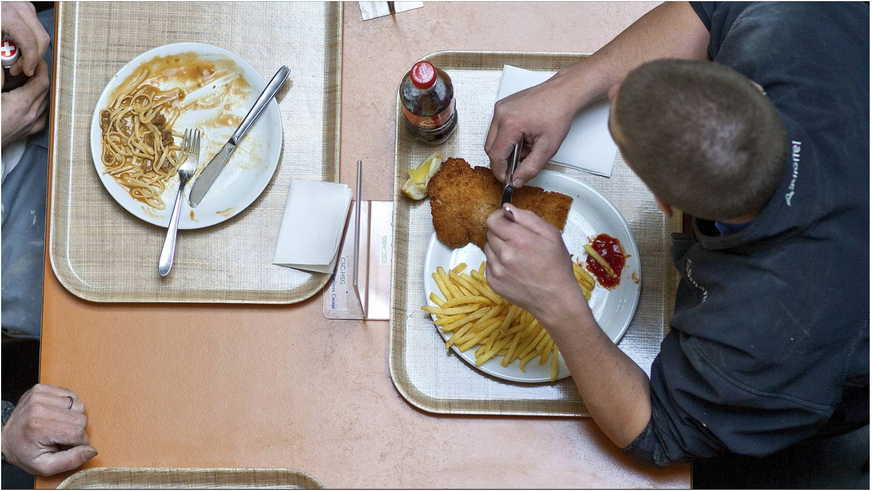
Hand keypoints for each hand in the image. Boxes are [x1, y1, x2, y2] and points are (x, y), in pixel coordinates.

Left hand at [1, 1, 49, 76]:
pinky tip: (17, 47)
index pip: (29, 41)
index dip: (30, 60)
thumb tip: (1, 82)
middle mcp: (21, 9)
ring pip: (41, 35)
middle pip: (41, 39)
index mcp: (7, 14)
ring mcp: (26, 7)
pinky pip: (36, 30)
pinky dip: (30, 42)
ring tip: (17, 59)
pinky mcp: (27, 9)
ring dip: (33, 51)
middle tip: (20, 69)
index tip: (26, 72)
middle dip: (34, 58)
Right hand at [1, 59, 48, 145]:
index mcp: (21, 104)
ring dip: (40, 90)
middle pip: (45, 91)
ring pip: (45, 103)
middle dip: (40, 77)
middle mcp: (31, 115)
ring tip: (29, 81)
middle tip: (30, 68)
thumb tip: (2, 64)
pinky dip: (40, 105)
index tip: (37, 61)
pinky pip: (42, 116)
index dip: (42, 68)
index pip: (42, 82)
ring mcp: (31, 125)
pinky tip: (31, 101)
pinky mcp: (28, 132)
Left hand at [1, 384, 97, 475]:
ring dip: (74, 417)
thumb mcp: (45, 466)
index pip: (77, 433)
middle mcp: (38, 408)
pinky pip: (71, 395)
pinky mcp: (41, 388)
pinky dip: (69, 406)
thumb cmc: (25, 453)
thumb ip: (71, 461)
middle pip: (80, 418)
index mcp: (38, 428)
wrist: (6, 438)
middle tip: (62, 436)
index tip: (72, 447)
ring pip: (79, 405)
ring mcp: (39, 396)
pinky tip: (58, 414)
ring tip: (59, 425)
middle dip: (77, 430)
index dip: (80, 443)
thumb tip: (92, 450)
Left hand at [483, 204, 586, 324]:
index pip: (493, 219)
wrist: (555, 299)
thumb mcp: (551, 235)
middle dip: (502, 233)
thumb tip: (507, 208)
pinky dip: (498, 263)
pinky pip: (489, 263)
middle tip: (519, 242)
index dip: (501, 218)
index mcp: (519, 240)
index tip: (509, 222)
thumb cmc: (557, 267)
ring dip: (499, 248)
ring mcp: (496, 270)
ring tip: (517, 256)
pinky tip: (514, 268)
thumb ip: (527, 218)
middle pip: (490, 233)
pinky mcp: (493, 282)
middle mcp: (504, 254)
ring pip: (488, 247)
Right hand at [484, 73, 580, 187]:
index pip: (496, 156)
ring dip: (505, 149)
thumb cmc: (558, 113)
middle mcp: (501, 114)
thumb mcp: (547, 147)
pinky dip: (507, 138)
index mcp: (510, 124)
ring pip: (493, 139)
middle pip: (490, 148)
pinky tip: (523, 138)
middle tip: (517, 167)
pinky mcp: (502, 106)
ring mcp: (500, 108)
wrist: (562, 93)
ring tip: (525, 149)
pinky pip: (497, 128)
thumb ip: (531, 168)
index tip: (507, 179)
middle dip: (503, 161)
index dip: (501, 171)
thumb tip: (517, 180)